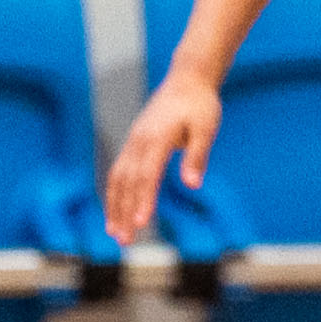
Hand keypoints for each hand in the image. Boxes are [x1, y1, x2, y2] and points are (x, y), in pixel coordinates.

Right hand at [104, 71, 221, 240]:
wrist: (187, 80)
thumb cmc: (200, 105)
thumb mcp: (206, 128)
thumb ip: (197, 156)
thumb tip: (193, 185)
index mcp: (158, 137)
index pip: (148, 174)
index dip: (144, 199)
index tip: (142, 223)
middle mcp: (139, 140)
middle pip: (128, 182)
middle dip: (124, 212)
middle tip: (125, 241)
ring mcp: (133, 141)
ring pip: (117, 178)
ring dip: (114, 207)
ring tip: (115, 234)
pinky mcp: (133, 143)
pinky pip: (119, 171)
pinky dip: (115, 193)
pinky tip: (115, 212)